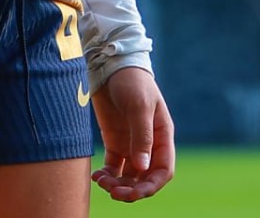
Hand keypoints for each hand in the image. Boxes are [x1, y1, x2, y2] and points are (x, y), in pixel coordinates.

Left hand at [90, 66, 174, 202]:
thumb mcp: (139, 106)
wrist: (110, 64)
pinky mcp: (114, 142)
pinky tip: (96, 176)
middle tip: (113, 192)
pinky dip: (107, 176)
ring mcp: (131, 144)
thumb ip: (142, 136)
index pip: (163, 170)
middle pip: (145, 178)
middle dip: (131, 190)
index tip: (135, 193)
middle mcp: (148, 144)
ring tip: (101, 182)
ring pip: (128, 177)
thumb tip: (143, 167)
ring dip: (117, 185)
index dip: (152, 186)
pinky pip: (113, 168)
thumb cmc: (131, 81)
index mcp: (162, 136)